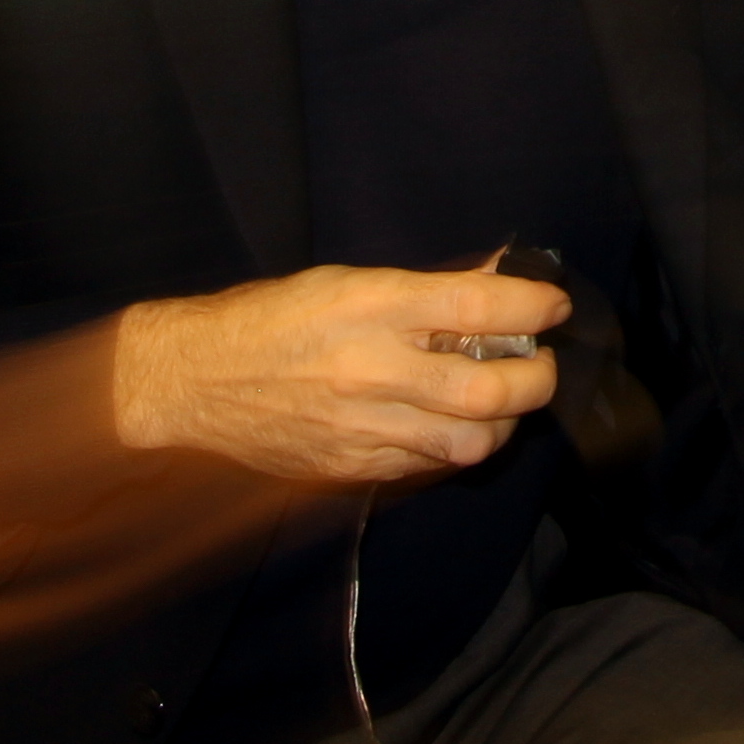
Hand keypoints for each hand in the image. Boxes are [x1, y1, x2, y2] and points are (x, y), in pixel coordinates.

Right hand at [112, 261, 568, 483]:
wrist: (190, 380)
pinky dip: (455, 445)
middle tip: (541, 365)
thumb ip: (427, 288)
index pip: (478, 306)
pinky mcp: (351, 467)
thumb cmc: (270, 318)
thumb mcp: (348, 281)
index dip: (533, 305)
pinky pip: (430, 466)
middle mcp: (372, 369)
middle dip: (537, 380)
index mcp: (371, 308)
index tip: (553, 306)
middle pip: (489, 390)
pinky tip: (451, 425)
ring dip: (503, 421)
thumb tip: (499, 277)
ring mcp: (362, 426)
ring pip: (471, 441)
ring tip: (500, 400)